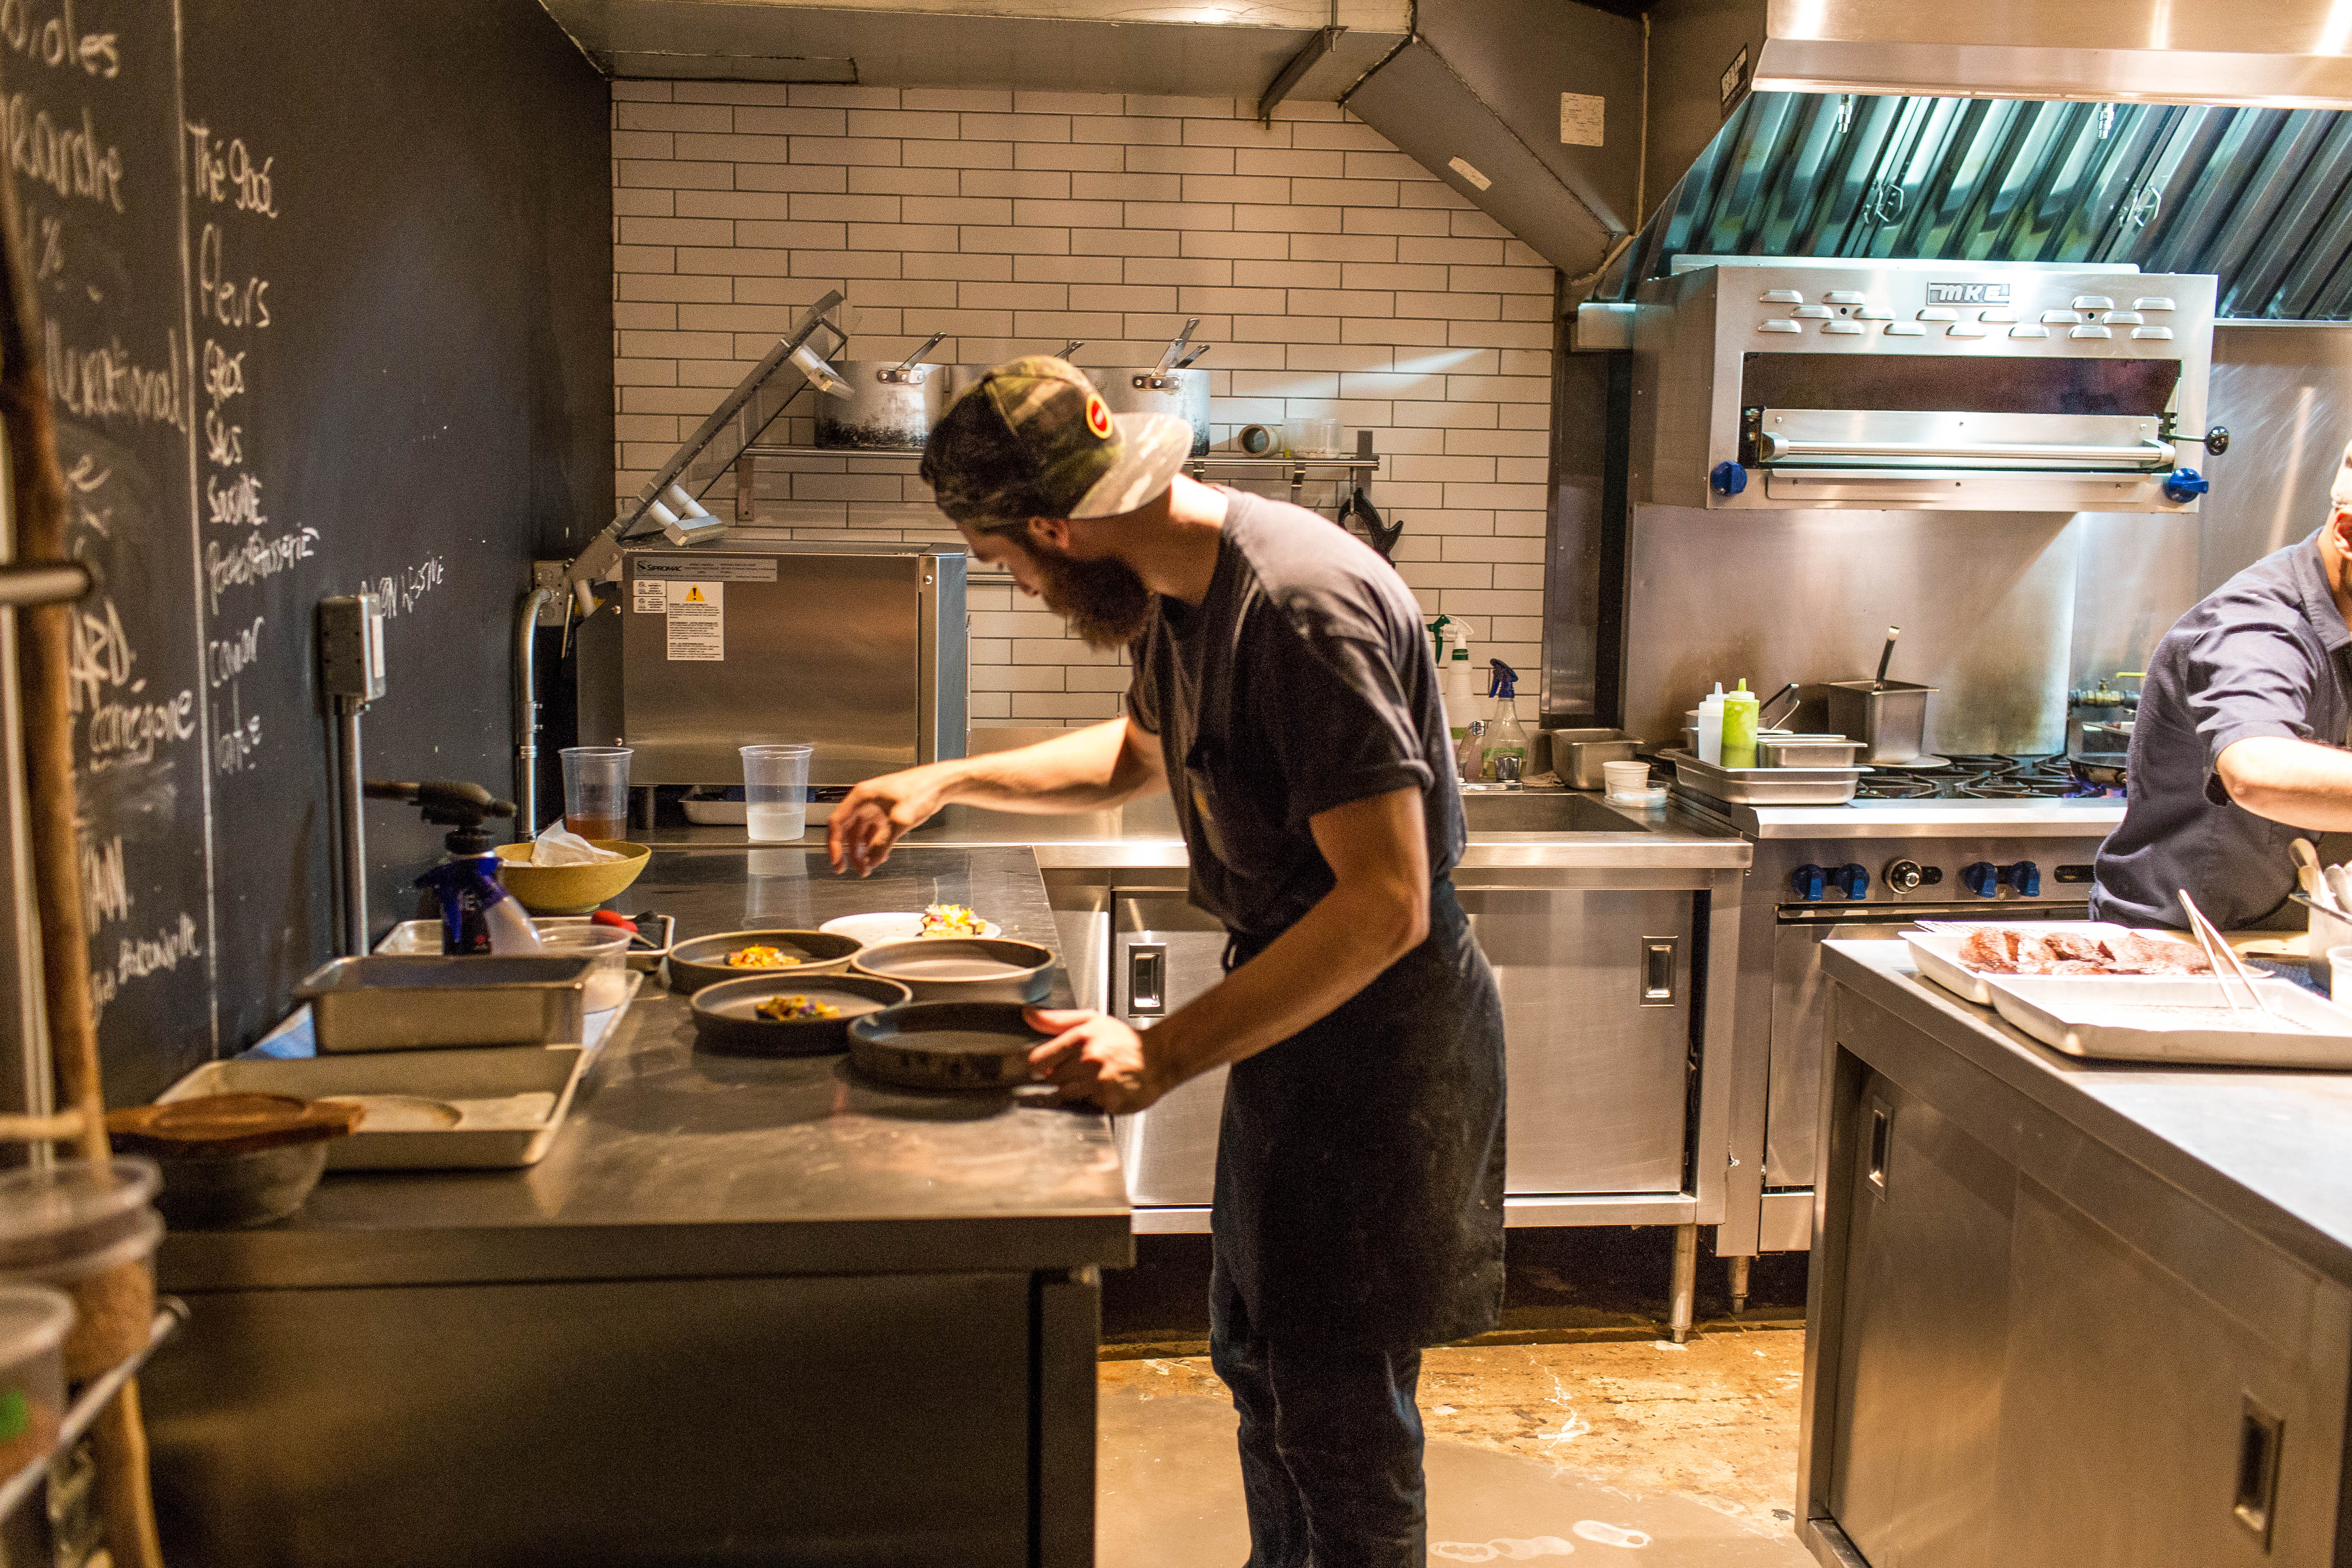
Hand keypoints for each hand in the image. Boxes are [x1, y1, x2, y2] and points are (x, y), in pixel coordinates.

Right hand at [826, 767, 945, 875]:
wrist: (939, 784)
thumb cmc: (920, 790)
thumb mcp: (899, 821)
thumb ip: (883, 844)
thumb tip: (871, 861)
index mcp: (861, 797)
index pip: (837, 823)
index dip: (834, 845)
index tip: (837, 862)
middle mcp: (865, 802)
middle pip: (849, 831)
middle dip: (851, 853)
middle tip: (853, 870)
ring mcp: (875, 807)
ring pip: (862, 834)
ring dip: (864, 851)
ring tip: (868, 867)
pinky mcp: (886, 812)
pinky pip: (874, 832)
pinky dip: (875, 845)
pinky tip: (880, 856)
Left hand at [1025, 1007, 1161, 1111]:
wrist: (1159, 1058)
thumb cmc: (1125, 1040)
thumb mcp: (1091, 1020)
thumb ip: (1056, 1019)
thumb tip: (1028, 1015)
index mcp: (1080, 1038)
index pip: (1039, 1059)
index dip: (1040, 1063)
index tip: (1046, 1064)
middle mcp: (1087, 1060)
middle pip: (1051, 1078)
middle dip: (1060, 1075)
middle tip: (1078, 1069)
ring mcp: (1097, 1082)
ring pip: (1065, 1094)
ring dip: (1074, 1089)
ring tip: (1092, 1078)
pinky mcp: (1107, 1101)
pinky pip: (1085, 1105)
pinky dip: (1092, 1100)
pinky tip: (1104, 1088)